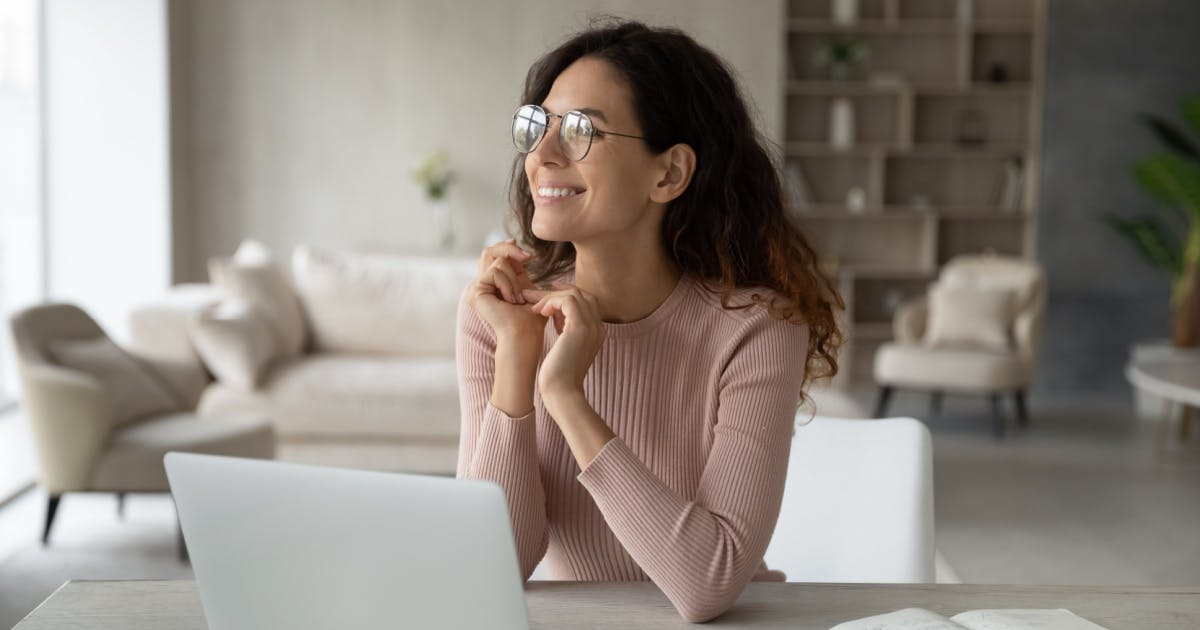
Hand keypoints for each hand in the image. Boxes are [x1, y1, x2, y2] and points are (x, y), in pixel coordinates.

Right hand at [468, 240, 546, 342]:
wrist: (525, 334)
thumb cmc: (532, 317)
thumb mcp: (528, 287)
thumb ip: (520, 270)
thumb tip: (515, 246)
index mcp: (495, 283)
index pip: (495, 254)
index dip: (508, 247)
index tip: (527, 254)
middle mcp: (483, 284)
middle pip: (489, 251)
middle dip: (510, 250)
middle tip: (527, 258)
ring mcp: (478, 287)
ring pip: (499, 261)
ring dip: (515, 278)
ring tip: (518, 299)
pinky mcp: (476, 290)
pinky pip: (495, 271)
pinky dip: (508, 284)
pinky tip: (511, 300)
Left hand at [522, 284, 605, 405]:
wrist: (562, 394)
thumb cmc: (558, 376)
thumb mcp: (565, 349)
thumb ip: (566, 332)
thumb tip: (556, 318)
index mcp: (596, 332)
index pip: (587, 302)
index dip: (566, 295)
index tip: (547, 298)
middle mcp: (598, 327)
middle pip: (582, 294)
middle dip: (557, 292)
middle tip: (534, 296)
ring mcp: (591, 327)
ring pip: (574, 294)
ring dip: (550, 297)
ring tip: (534, 307)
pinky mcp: (579, 328)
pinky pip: (567, 300)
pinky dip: (551, 302)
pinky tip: (540, 312)